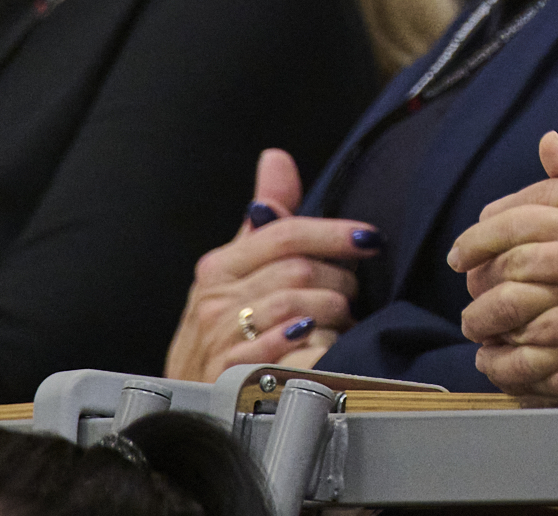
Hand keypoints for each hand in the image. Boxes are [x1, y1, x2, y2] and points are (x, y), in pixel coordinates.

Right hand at [162, 150, 370, 379]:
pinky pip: (285, 350)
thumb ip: (266, 220)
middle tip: (351, 296)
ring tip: (340, 325)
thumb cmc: (225, 331)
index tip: (369, 239)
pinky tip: (323, 346)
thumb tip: (276, 158)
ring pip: (300, 309)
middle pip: (299, 271)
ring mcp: (221, 338)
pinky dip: (313, 346)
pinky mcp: (231, 376)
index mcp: (220, 267)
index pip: (286, 233)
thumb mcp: (236, 271)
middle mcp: (216, 299)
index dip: (334, 233)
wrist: (188, 399)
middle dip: (339, 283)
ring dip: (332, 318)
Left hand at [447, 132, 557, 402]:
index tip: (465, 246)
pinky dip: (529, 370)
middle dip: (481, 279)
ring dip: (497, 325)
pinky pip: (555, 372)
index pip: (531, 215)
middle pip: (519, 267)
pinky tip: (516, 362)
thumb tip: (548, 143)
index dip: (487, 231)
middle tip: (468, 286)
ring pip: (527, 322)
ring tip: (485, 327)